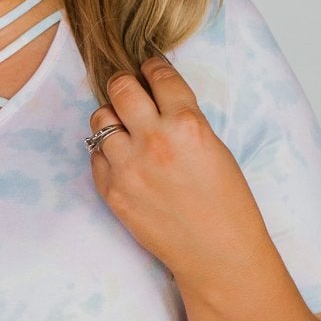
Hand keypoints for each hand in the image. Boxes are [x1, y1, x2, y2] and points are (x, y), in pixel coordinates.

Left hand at [87, 58, 269, 294]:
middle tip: (129, 90)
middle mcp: (154, 140)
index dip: (152, 67)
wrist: (216, 252)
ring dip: (111, 118)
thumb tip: (155, 98)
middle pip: (120, 87)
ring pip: (99, 118)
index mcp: (187, 124)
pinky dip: (106, 152)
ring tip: (125, 128)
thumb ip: (183, 119)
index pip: (158, 75)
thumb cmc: (226, 203)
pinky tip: (123, 160)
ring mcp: (128, 166)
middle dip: (124, 84)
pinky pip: (95, 156)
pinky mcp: (112, 191)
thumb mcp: (214, 147)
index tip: (149, 68)